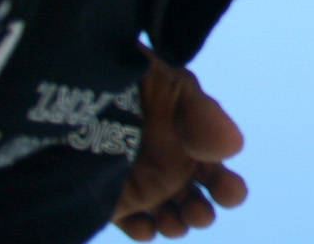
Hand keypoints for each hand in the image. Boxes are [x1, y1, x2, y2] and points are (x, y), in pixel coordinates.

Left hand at [113, 52, 246, 239]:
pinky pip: (133, 224)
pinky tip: (144, 226)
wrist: (80, 92)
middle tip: (199, 214)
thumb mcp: (173, 89)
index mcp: (191, 138)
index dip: (227, 186)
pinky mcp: (113, 199)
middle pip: (196, 199)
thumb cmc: (134, 84)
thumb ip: (202, 116)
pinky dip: (143, 230)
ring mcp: (142, 183)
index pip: (216, 170)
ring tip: (173, 223)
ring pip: (170, 217)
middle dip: (202, 213)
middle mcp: (170, 164)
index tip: (229, 194)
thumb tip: (233, 147)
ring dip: (177, 224)